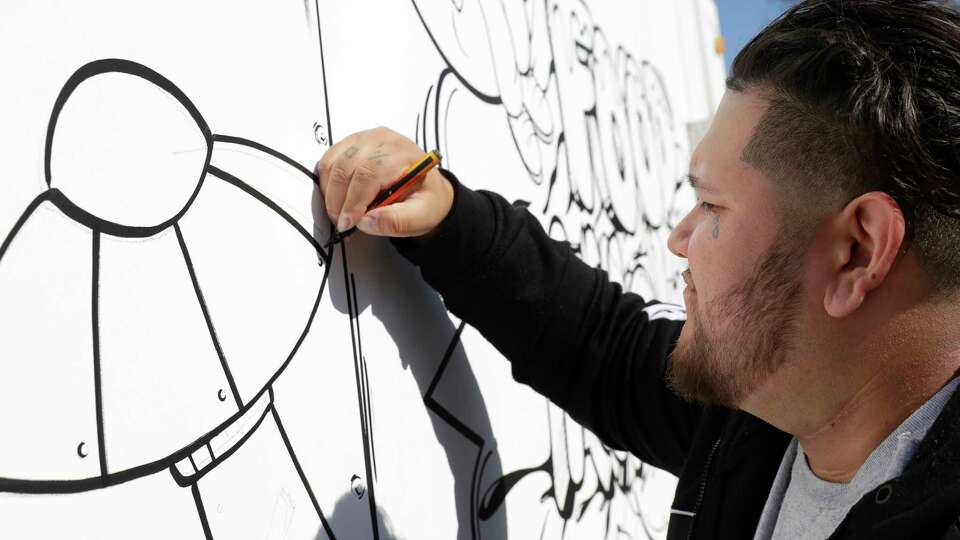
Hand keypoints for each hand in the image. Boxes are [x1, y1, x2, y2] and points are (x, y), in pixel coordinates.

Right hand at [316, 127, 453, 237]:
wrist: (427, 188)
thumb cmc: (425, 199)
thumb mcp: (421, 216)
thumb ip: (396, 221)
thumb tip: (366, 221)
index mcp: (403, 155)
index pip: (368, 173)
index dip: (353, 201)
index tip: (348, 223)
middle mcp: (383, 141)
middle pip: (346, 166)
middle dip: (338, 200)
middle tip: (343, 223)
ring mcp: (365, 139)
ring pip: (333, 162)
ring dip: (330, 192)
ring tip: (341, 213)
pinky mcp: (352, 143)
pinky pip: (329, 160)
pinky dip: (327, 182)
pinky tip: (338, 197)